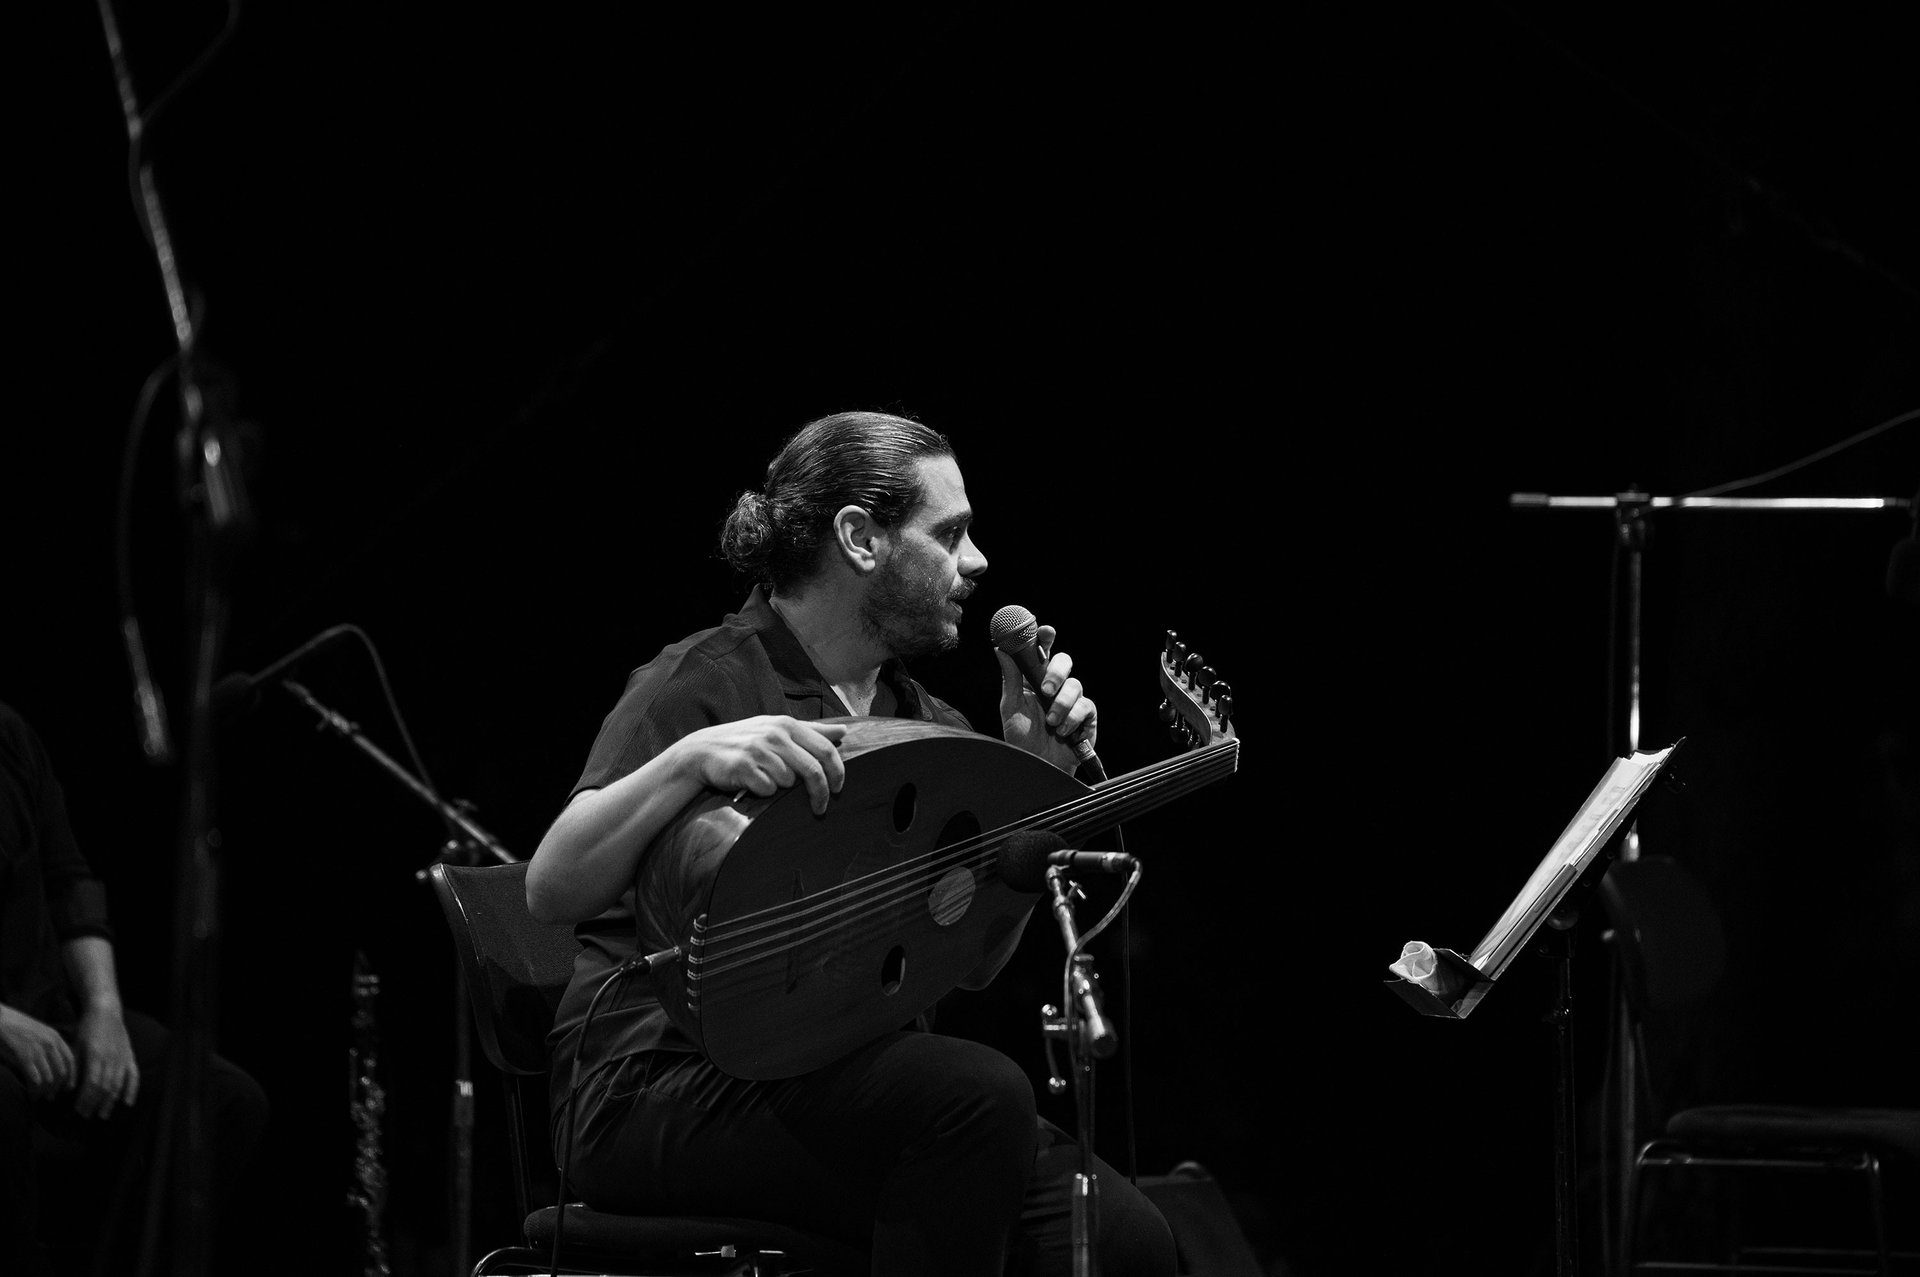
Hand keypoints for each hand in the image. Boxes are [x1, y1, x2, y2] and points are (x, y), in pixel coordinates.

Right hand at [0, 1003, 75, 1099]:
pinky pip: (35, 1079)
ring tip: (38, 1097)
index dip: (71, 1076)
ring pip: (49, 1078)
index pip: (70, 1060)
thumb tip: (53, 1065)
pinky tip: (30, 1095)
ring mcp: (38, 1050)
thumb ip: (48, 1046)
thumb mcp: (39, 1033)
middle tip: (50, 1097)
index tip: (68, 1088)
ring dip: (44, 1091)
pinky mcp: (24, 1056)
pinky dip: (34, 1090)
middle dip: (57, 1087)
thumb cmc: (15, 1027)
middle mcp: (50, 1044)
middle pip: (61, 1072)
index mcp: (56, 1037)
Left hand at [72, 1004, 138, 1118]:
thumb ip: (75, 1068)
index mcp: (96, 1055)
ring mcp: (123, 1057)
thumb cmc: (87, 1028)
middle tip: (87, 1116)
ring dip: (111, 1101)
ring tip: (103, 1114)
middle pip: (105, 1087)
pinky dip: (132, 1090)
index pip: (93, 1083)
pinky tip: (127, 1103)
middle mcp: (112, 1058)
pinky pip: (134, 1076)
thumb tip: (70, 1089)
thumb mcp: (76, 1046)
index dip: (86, 1099)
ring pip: (118, 1084)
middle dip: (96, 1103)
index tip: (79, 1110)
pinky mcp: (130, 1056)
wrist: (106, 1011)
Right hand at [678, 715, 849, 814]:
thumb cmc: (746, 741)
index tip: (838, 789)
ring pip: (788, 781)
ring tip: (766, 780)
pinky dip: (764, 791)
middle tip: (821, 809)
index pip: (825, 749)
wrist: (702, 751)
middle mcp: (775, 734)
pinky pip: (767, 789)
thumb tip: (844, 730)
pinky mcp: (744, 766)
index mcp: (787, 724)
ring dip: (781, 787)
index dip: (837, 772)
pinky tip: (753, 784)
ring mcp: (759, 749)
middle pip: (813, 770)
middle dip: (821, 793)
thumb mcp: (778, 729)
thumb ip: (812, 730)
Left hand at [996, 623, 1096, 774]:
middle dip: (1057, 673)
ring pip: (1075, 685)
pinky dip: (1072, 719)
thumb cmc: (1022, 739)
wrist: (1038, 767)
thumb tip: (1000, 649)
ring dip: (1061, 705)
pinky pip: (1084, 706)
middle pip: (1064, 661)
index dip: (1045, 638)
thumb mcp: (1011, 707)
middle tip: (1046, 690)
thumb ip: (1010, 678)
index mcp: (1034, 680)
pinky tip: (1063, 732)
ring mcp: (1072, 700)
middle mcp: (1054, 686)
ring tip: (1051, 724)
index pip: (1042, 652)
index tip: (1044, 631)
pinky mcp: (1086, 715)